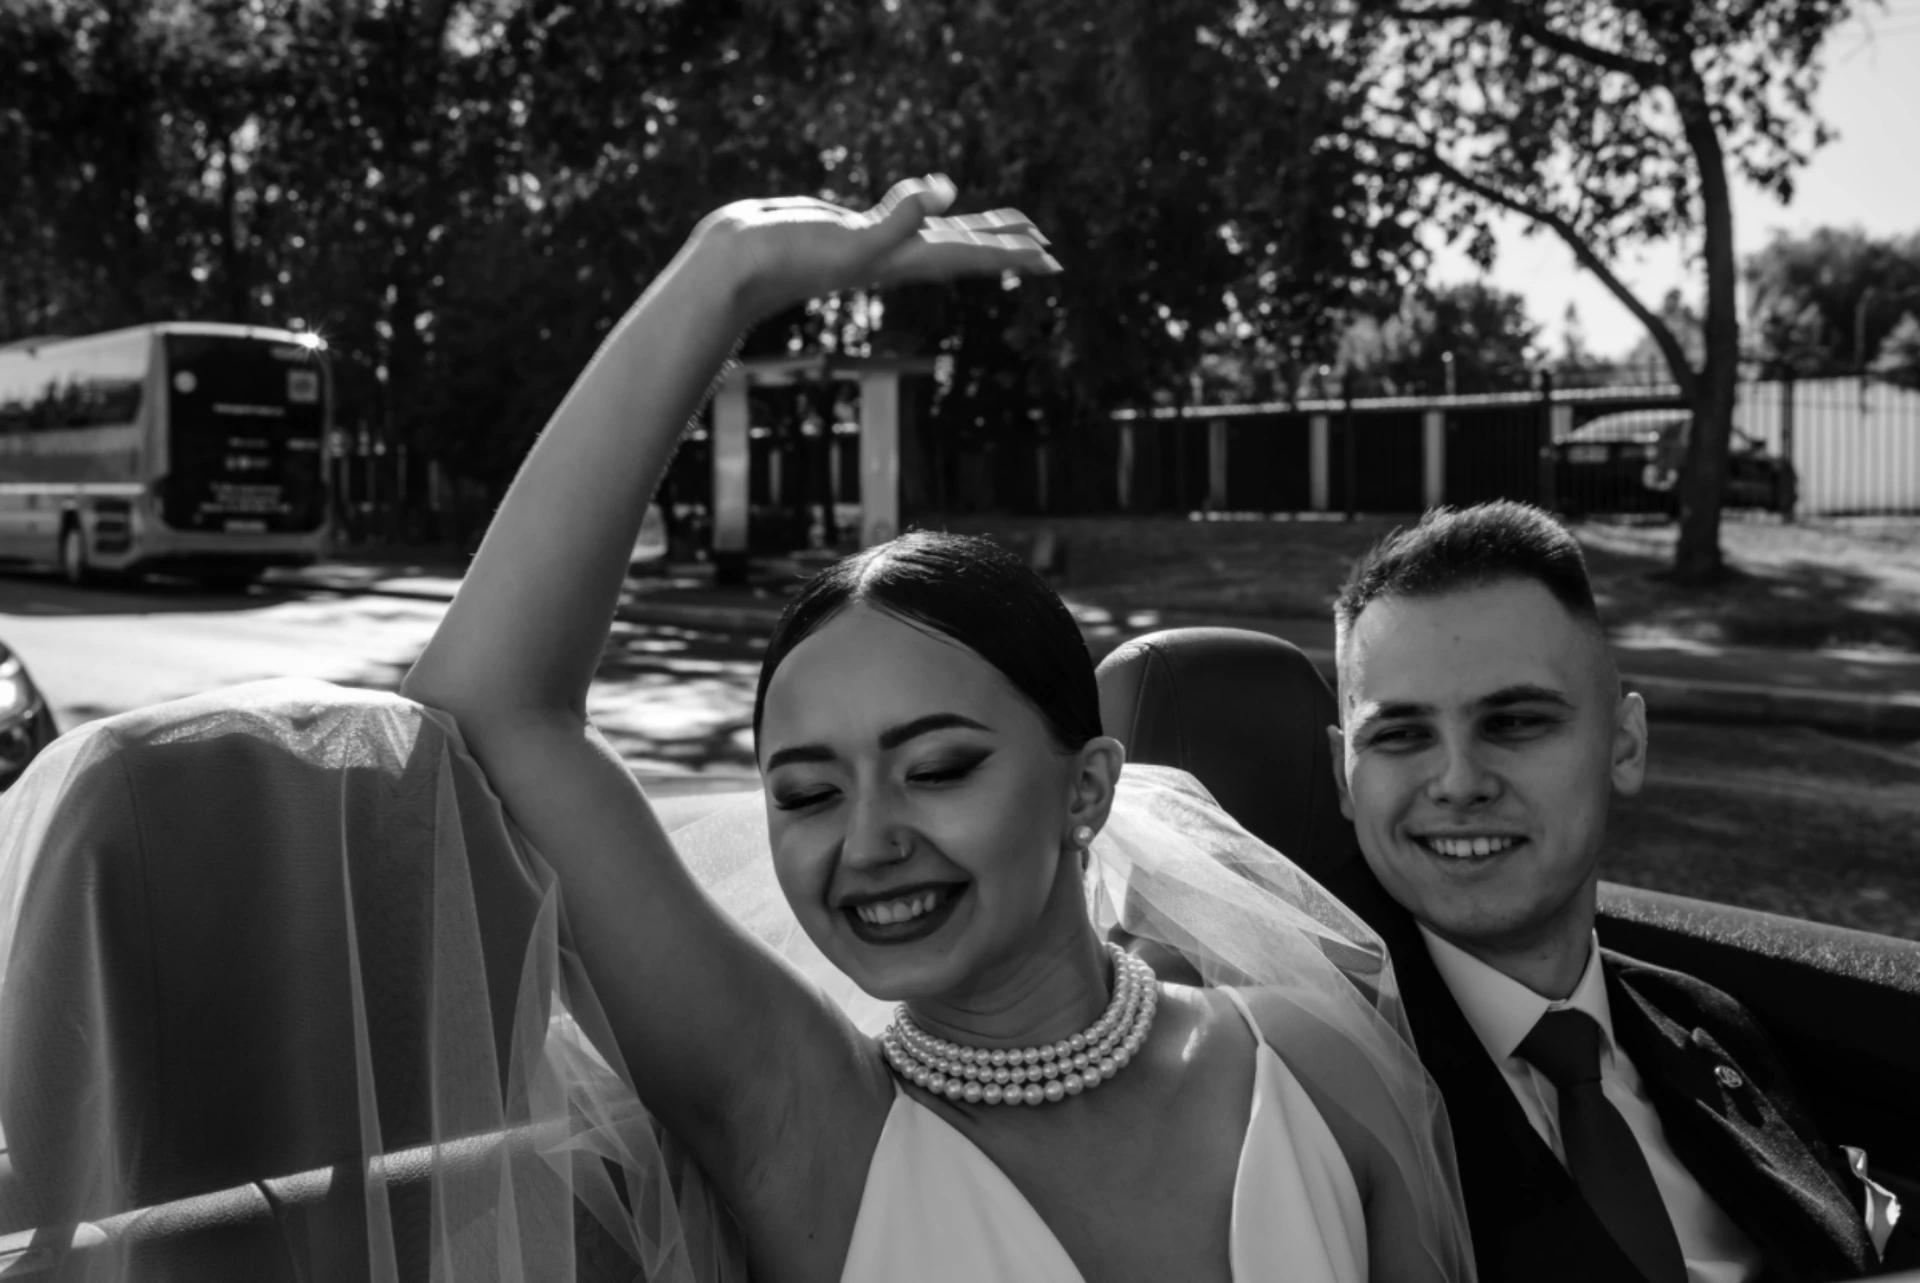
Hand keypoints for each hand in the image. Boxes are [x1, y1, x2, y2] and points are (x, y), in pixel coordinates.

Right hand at [688, 175, 1060, 320]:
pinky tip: (935, 205)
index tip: (1051, 259)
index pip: (971, 255)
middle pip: (966, 251)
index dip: (1012, 255)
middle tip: (1048, 250)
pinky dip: (928, 213)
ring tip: (1010, 228)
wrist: (736, 264)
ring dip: (976, 232)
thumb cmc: (787, 258)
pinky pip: (905, 220)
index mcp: (903, 260)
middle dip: (1007, 250)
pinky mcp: (852, 227)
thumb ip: (900, 218)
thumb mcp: (850, 238)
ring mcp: (875, 243)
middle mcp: (896, 255)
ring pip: (940, 236)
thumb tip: (946, 191)